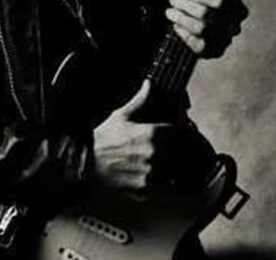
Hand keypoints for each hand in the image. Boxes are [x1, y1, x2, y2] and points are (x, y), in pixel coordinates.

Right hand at [92, 81, 211, 191]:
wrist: (85, 166)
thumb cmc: (102, 141)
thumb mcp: (120, 116)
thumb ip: (141, 100)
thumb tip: (150, 84)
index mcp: (154, 133)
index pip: (187, 132)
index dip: (191, 134)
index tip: (189, 136)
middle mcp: (157, 153)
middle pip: (189, 153)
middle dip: (191, 152)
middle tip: (188, 153)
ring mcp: (154, 173)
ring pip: (183, 172)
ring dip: (185, 169)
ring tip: (180, 168)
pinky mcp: (150, 190)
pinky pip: (175, 190)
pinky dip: (178, 188)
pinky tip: (174, 184)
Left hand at [166, 0, 253, 58]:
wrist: (190, 16)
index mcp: (238, 9)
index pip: (221, 1)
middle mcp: (233, 26)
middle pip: (207, 15)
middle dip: (187, 6)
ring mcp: (223, 41)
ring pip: (202, 30)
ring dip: (183, 19)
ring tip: (170, 12)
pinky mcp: (212, 52)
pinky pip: (199, 46)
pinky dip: (185, 35)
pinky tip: (177, 27)